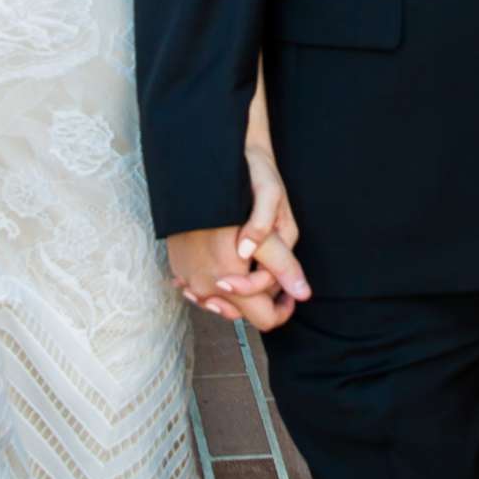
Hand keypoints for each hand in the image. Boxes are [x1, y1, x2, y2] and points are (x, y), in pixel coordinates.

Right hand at [167, 120, 309, 334]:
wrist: (202, 159)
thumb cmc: (244, 182)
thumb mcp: (273, 218)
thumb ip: (283, 262)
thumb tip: (302, 295)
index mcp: (228, 275)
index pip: (264, 319)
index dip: (283, 307)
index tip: (291, 290)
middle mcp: (203, 284)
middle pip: (242, 314)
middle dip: (261, 295)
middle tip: (272, 265)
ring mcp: (186, 276)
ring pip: (222, 303)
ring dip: (239, 288)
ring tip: (251, 256)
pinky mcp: (177, 265)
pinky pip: (202, 289)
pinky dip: (218, 279)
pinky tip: (227, 256)